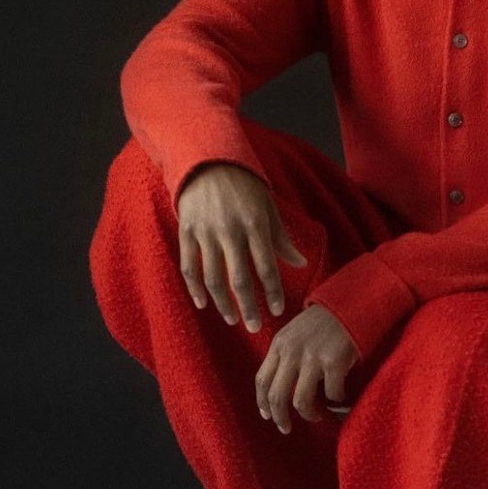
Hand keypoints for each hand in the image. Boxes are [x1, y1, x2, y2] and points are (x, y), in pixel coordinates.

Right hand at [176, 162, 306, 329]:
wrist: (208, 160)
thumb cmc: (245, 186)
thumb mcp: (268, 207)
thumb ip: (281, 238)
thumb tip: (301, 264)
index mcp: (254, 224)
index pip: (266, 267)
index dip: (271, 292)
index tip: (277, 311)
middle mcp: (229, 230)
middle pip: (239, 279)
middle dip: (248, 307)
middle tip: (255, 328)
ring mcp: (205, 232)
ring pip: (213, 277)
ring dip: (223, 303)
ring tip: (233, 319)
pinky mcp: (186, 231)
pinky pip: (189, 266)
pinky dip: (195, 288)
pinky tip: (204, 304)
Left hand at [255, 305, 359, 432]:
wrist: (351, 303)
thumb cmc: (323, 321)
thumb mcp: (295, 333)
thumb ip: (285, 355)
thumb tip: (281, 387)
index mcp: (279, 344)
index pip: (261, 380)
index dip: (262, 402)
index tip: (267, 415)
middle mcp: (292, 351)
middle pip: (277, 395)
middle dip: (280, 417)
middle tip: (286, 428)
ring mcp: (313, 357)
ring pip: (300, 400)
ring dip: (308, 414)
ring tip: (316, 416)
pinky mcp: (334, 362)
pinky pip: (331, 394)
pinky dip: (336, 401)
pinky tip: (340, 397)